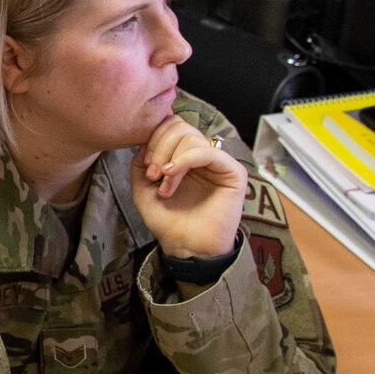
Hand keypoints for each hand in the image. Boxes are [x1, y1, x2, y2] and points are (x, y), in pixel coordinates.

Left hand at [129, 116, 246, 258]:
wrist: (186, 247)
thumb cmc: (168, 221)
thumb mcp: (143, 188)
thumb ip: (141, 161)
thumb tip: (145, 140)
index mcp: (184, 155)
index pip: (172, 126)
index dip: (155, 138)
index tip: (146, 166)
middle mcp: (202, 155)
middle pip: (180, 126)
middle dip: (160, 147)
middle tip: (153, 174)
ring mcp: (218, 162)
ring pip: (191, 137)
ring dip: (170, 160)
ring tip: (164, 185)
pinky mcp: (233, 172)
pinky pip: (207, 151)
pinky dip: (184, 160)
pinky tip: (171, 176)